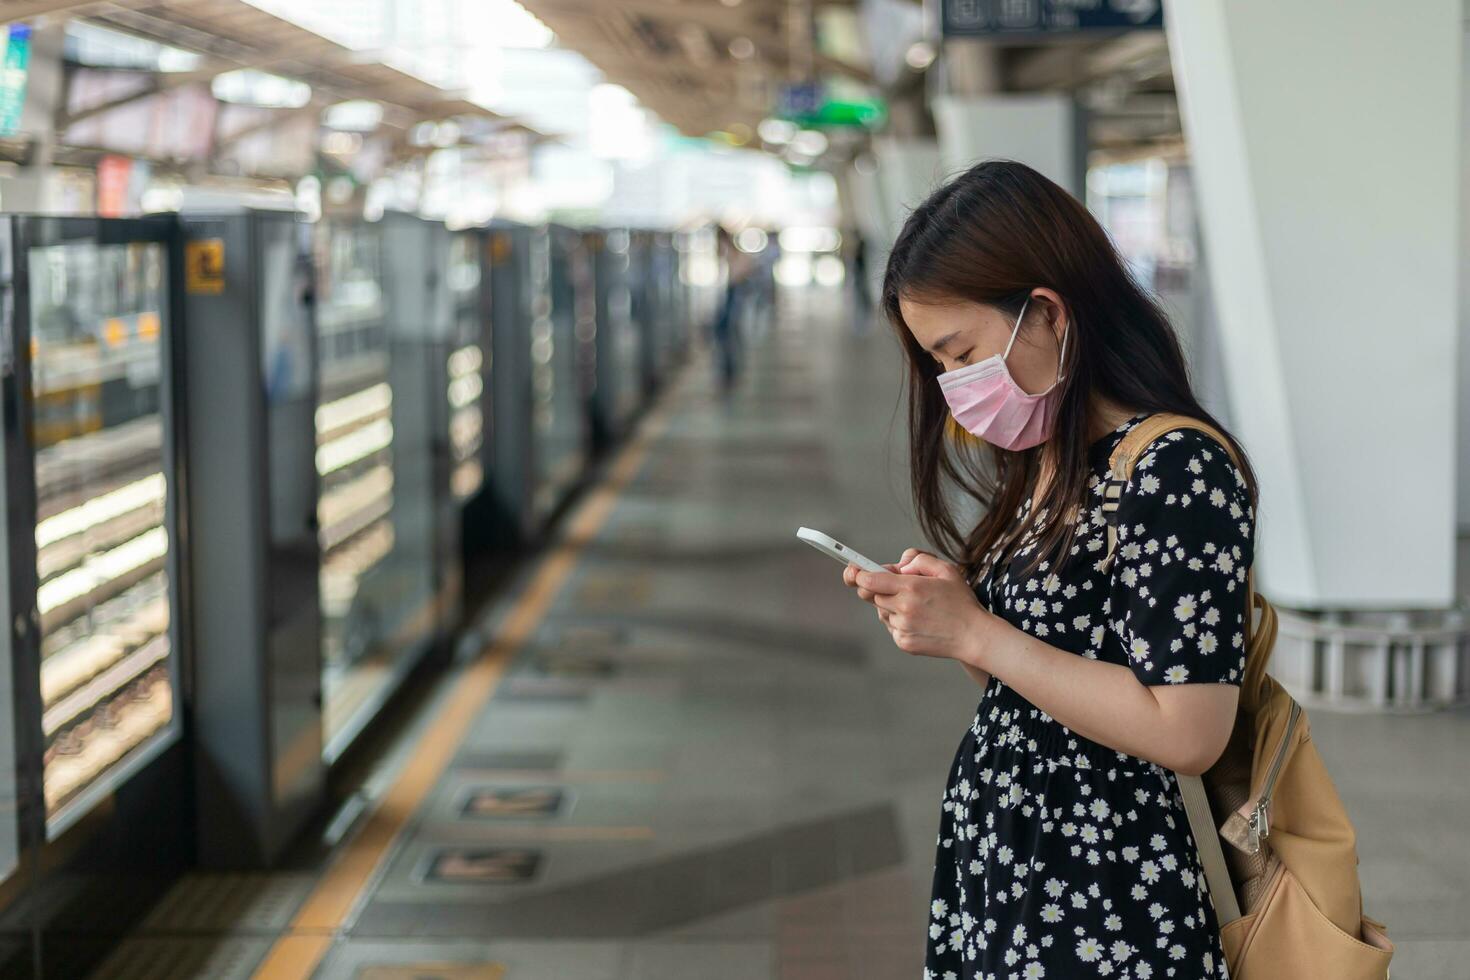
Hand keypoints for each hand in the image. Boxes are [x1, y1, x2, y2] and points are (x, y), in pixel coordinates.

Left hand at [846, 550, 994, 661]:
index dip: (859, 574)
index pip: (868, 580)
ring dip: (891, 606)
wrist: (974, 636)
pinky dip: (899, 621)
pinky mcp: (903, 643)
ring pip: (881, 612)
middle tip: (897, 586)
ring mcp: (902, 628)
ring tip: (917, 606)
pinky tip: (920, 620)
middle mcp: (903, 609)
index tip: (855, 571)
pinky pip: (891, 626)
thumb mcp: (946, 570)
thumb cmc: (961, 602)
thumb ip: (919, 560)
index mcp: (911, 588)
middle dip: (878, 588)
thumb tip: (898, 566)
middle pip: (871, 595)